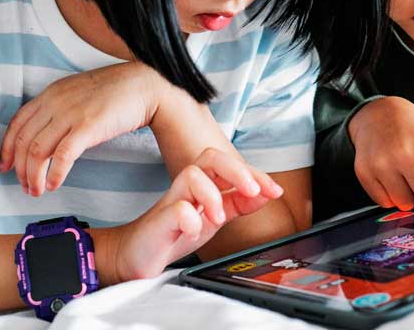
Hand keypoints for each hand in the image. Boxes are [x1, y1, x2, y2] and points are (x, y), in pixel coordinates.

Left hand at [0, 62, 181, 195]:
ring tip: (38, 190)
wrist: (145, 86)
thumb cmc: (117, 92)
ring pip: (38, 150)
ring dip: (34, 175)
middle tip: (25, 185)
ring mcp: (70, 114)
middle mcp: (55, 103)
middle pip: (24, 141)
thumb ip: (61, 107)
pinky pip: (62, 155)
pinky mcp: (87, 127)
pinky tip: (54, 184)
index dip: (6, 148)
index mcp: (51, 94)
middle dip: (21, 168)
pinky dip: (54, 173)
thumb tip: (48, 132)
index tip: (6, 166)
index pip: (17, 123)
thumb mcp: (79, 92)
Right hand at [112, 148, 281, 280]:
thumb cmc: (175, 233)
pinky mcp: (159, 221)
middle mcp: (187, 187)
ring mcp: (172, 201)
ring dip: (213, 195)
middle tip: (253, 191)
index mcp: (203, 184)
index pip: (230, 165)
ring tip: (219, 219)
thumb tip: (268, 193)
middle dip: (237, 171)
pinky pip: (176, 210)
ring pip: (192, 175)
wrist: (137, 256)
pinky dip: (191, 219)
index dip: (256, 174)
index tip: (276, 190)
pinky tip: (195, 231)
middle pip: (211, 157)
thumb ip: (239, 203)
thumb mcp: (215, 218)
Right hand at [348, 97, 413, 213]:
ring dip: (409, 196)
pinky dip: (390, 196)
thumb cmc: (413, 130)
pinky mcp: (364, 172)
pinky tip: (392, 179)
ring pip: (405, 203)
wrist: (376, 114)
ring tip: (408, 177)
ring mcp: (382, 163)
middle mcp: (404, 154)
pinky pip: (385, 202)